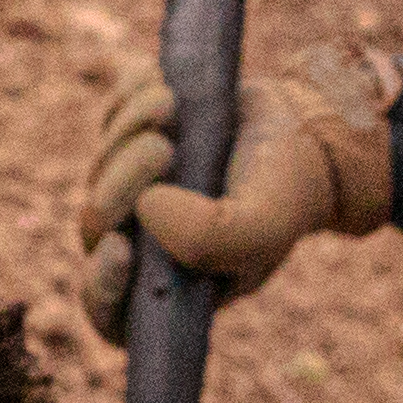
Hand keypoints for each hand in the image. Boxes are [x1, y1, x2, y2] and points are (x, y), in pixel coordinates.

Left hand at [74, 61, 378, 318]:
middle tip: (162, 149)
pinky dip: (127, 100)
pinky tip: (164, 89)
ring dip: (126, 132)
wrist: (306, 129)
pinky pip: (107, 120)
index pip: (112, 314)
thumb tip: (142, 208)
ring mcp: (138, 190)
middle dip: (119, 184)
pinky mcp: (136, 139)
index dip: (102, 288)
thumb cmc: (288, 189)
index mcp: (177, 281)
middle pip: (96, 227)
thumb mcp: (264, 226)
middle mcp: (149, 241)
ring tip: (169, 105)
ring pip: (98, 169)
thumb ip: (208, 238)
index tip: (120, 247)